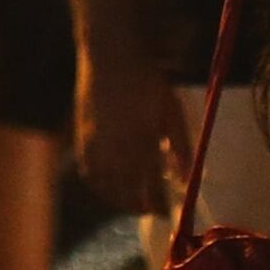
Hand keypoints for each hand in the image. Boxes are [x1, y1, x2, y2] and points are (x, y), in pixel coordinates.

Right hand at [75, 49, 194, 216]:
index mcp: (143, 143)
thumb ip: (181, 148)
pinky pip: (86, 168)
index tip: (167, 213)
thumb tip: (188, 180)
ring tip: (128, 203)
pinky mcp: (81, 134)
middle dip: (139, 204)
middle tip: (149, 211)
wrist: (110, 56)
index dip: (159, 203)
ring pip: (105, 183)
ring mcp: (96, 142)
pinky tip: (104, 185)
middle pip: (127, 189)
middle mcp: (117, 148)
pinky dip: (95, 182)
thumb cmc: (147, 81)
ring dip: (117, 198)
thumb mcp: (171, 112)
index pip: (151, 186)